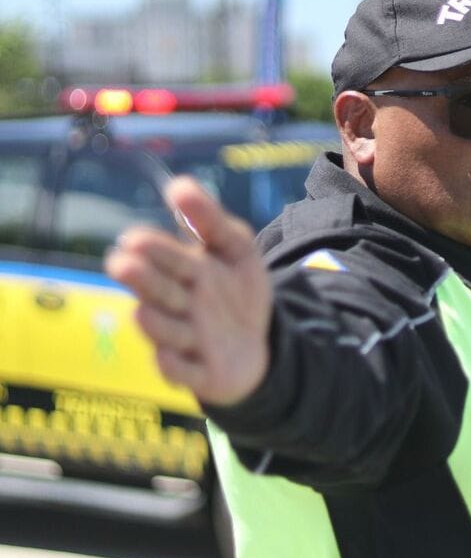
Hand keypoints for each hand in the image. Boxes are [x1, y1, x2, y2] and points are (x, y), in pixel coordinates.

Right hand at [105, 176, 271, 406]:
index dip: (149, 249)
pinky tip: (169, 356)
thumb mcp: (235, 249)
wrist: (260, 341)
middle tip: (123, 264)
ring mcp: (186, 341)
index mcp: (181, 272)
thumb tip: (177, 184)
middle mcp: (177, 306)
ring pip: (165, 333)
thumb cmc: (237, 290)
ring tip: (147, 311)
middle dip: (142, 279)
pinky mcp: (199, 373)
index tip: (134, 239)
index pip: (161, 257)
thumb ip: (209, 219)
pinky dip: (175, 367)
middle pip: (156, 292)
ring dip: (156, 323)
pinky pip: (183, 373)